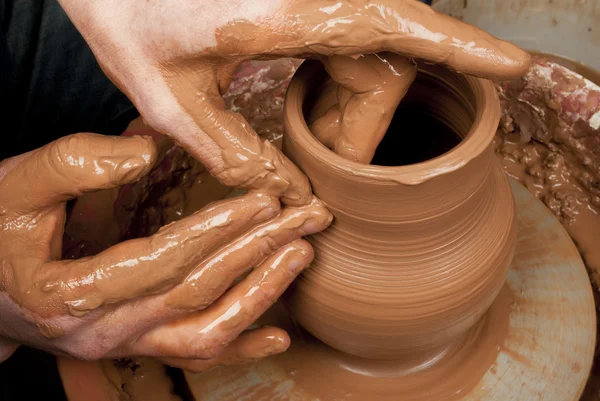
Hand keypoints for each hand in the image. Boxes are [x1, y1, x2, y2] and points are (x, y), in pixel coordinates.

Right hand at [0, 133, 330, 369]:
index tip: (263, 201)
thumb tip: (146, 149)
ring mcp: (124, 346)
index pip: (162, 261)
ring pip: (205, 334)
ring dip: (260, 295)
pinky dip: (241, 347)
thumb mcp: (14, 186)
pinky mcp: (137, 346)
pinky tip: (279, 334)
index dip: (217, 231)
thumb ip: (73, 163)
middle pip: (197, 295)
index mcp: (69, 294)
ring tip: (301, 255)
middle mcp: (102, 332)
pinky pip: (194, 355)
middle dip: (257, 253)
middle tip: (304, 219)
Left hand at [57, 0, 529, 204]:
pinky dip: (346, 88)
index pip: (389, 24)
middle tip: (326, 171)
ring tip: (314, 147)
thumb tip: (293, 195)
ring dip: (354, 111)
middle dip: (366, 124)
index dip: (456, 44)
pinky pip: (355, 43)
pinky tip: (316, 115)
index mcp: (276, 13)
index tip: (512, 65)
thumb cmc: (125, 20)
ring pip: (375, 55)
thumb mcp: (168, 100)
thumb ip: (232, 152)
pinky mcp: (304, 0)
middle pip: (388, 58)